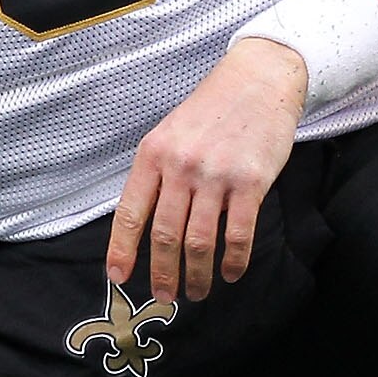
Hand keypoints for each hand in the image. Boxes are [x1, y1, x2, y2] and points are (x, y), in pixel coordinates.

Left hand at [106, 39, 307, 306]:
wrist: (258, 79)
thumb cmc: (211, 110)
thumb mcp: (169, 133)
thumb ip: (156, 174)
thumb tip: (143, 224)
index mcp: (153, 154)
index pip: (131, 213)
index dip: (122, 250)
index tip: (118, 277)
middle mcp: (181, 166)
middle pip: (164, 235)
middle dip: (162, 273)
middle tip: (165, 296)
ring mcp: (216, 175)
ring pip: (199, 241)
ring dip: (197, 275)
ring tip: (196, 292)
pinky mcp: (251, 183)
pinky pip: (238, 234)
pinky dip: (233, 261)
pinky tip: (231, 273)